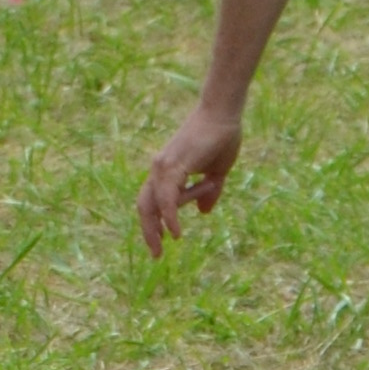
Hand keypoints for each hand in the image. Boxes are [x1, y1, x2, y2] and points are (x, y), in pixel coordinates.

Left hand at [138, 102, 241, 249]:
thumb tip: (204, 212)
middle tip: (156, 255)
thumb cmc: (222, 138)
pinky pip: (166, 197)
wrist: (224, 114)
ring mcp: (164, 165)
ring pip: (153, 204)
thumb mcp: (217, 173)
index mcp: (168, 171)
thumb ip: (208, 192)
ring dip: (159, 226)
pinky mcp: (174, 165)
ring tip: (167, 244)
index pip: (152, 202)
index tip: (162, 242)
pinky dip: (169, 216)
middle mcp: (160, 168)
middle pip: (144, 206)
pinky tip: (175, 232)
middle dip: (149, 231)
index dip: (154, 223)